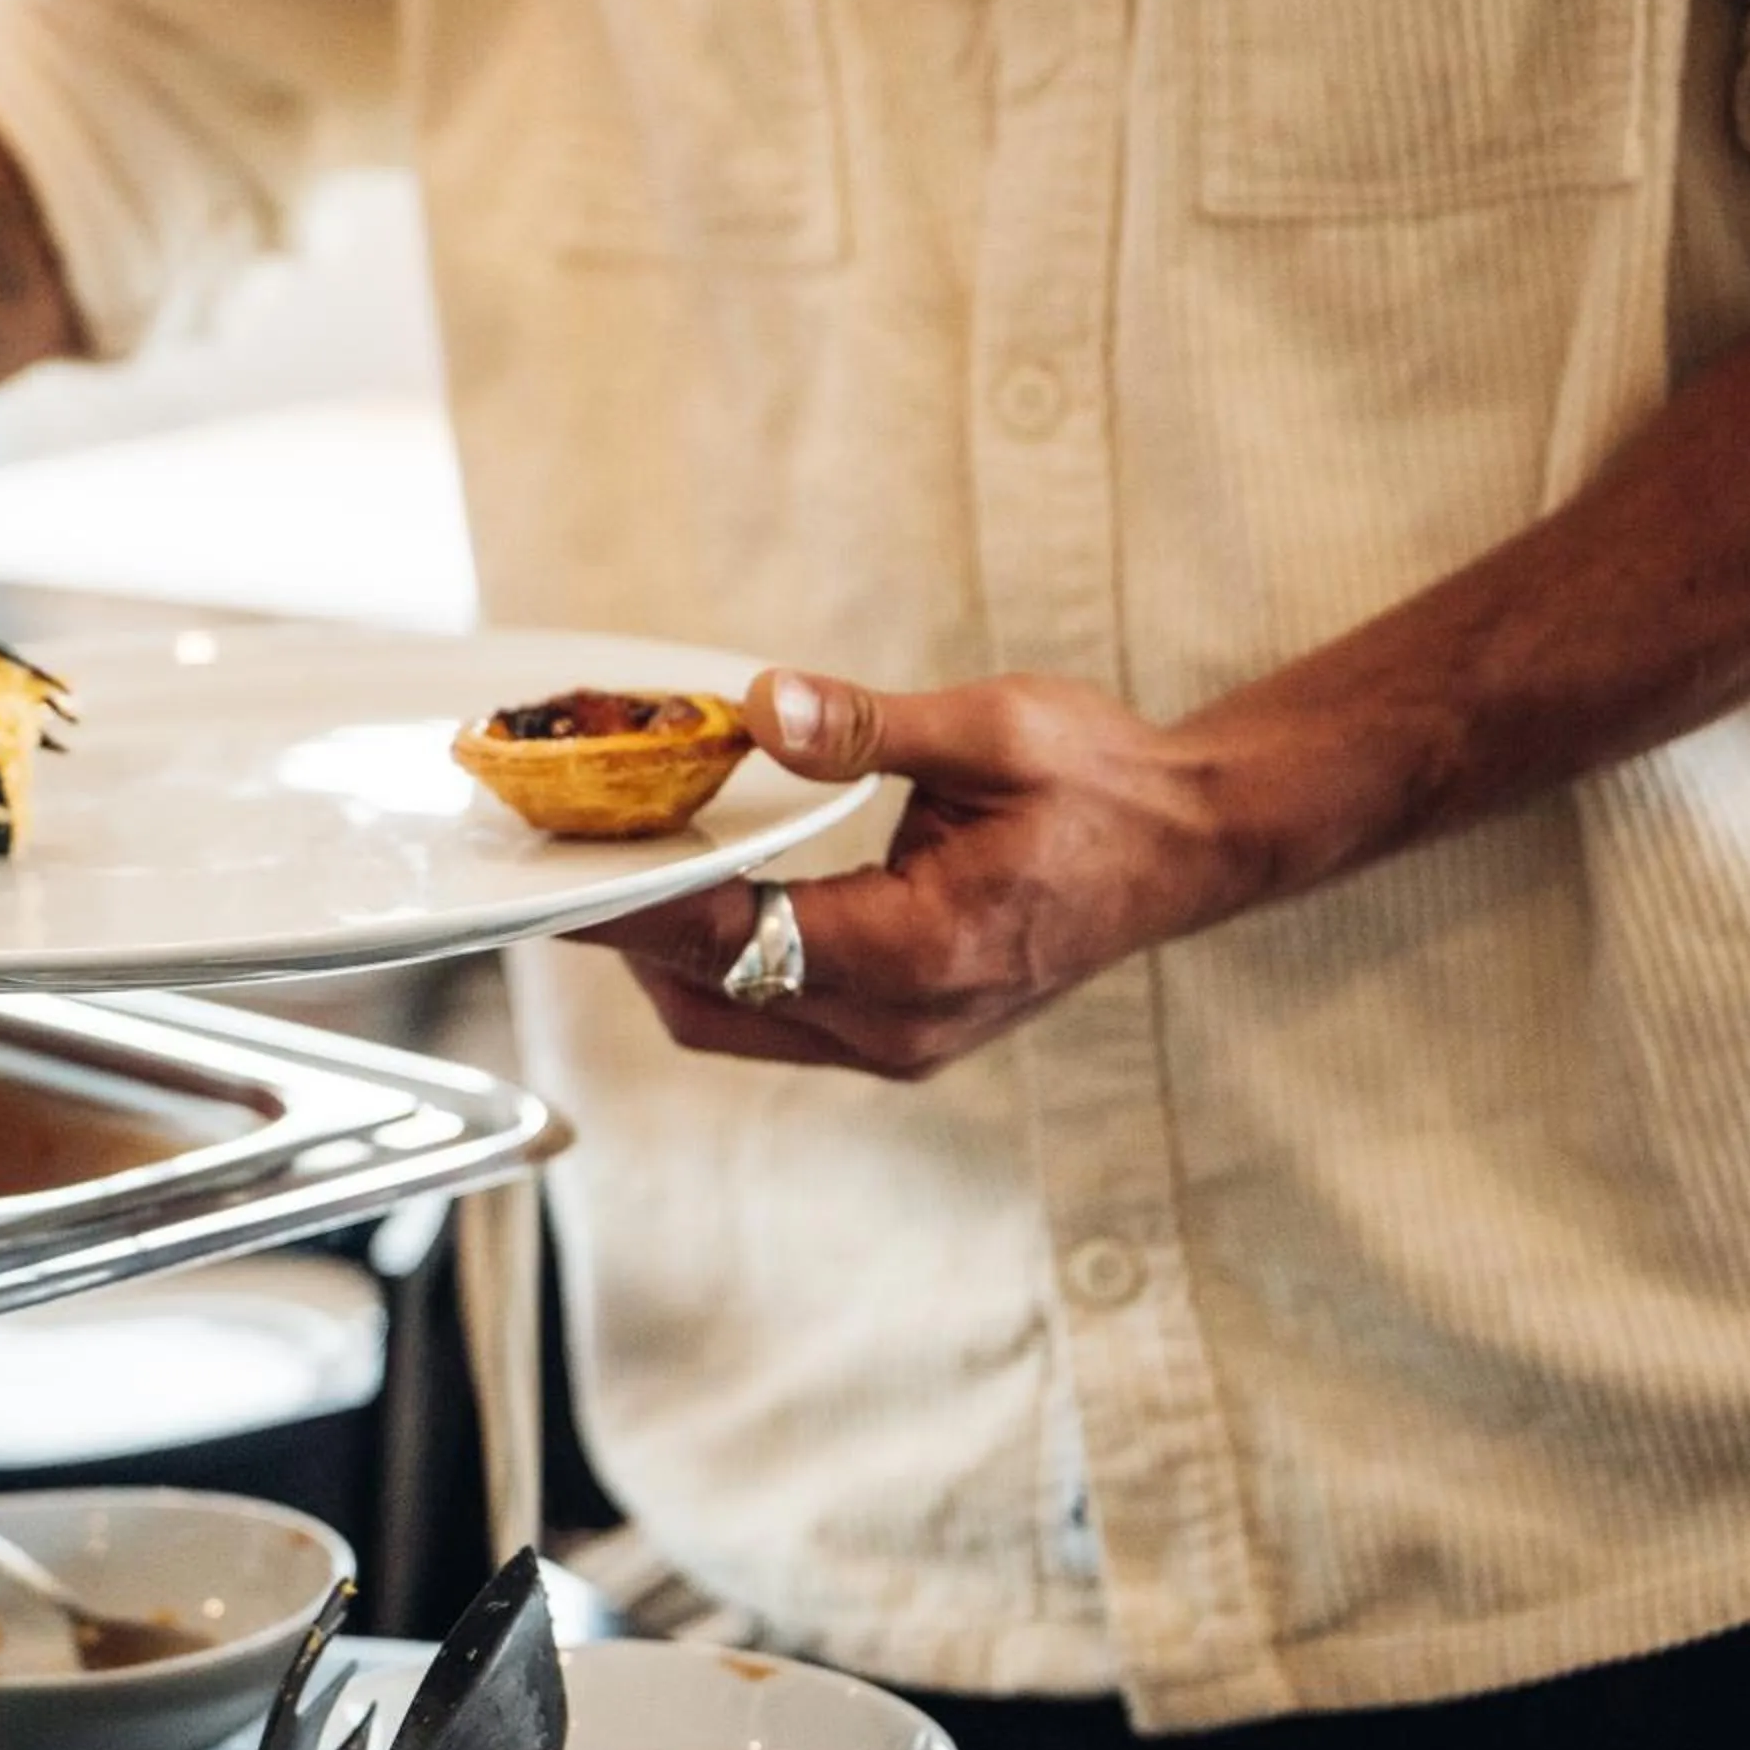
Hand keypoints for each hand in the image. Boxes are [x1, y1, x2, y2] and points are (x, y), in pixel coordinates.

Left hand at [572, 670, 1248, 1079]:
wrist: (1193, 846)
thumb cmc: (1104, 783)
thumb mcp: (994, 728)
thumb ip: (864, 726)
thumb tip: (760, 706)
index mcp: (919, 951)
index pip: (732, 934)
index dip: (631, 904)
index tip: (555, 873)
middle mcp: (900, 1021)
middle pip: (709, 998)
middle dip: (631, 935)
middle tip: (576, 855)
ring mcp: (901, 1042)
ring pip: (733, 1020)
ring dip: (670, 955)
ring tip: (625, 869)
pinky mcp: (902, 1035)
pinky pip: (776, 1018)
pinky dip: (723, 963)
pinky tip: (703, 893)